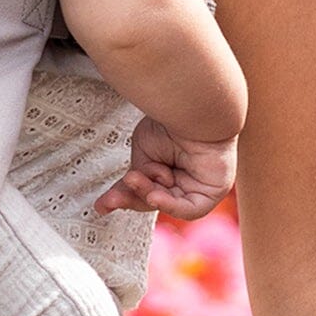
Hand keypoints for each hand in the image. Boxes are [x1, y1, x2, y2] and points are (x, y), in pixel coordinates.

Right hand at [93, 116, 237, 219]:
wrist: (192, 106)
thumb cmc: (170, 123)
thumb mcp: (144, 154)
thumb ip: (139, 178)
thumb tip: (126, 198)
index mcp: (167, 166)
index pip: (144, 187)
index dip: (123, 196)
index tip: (102, 206)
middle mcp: (183, 177)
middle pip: (154, 198)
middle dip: (132, 198)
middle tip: (112, 199)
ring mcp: (199, 185)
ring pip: (169, 203)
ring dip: (147, 195)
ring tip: (134, 179)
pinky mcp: (213, 190)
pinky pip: (191, 209)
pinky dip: (170, 205)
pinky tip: (154, 195)